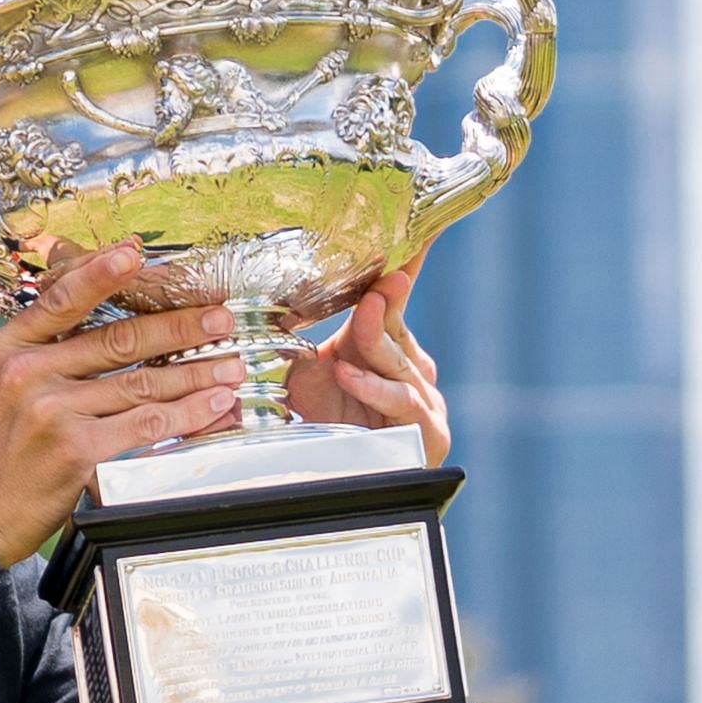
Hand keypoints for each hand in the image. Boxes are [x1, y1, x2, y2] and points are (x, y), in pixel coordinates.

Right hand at [0, 242, 241, 565]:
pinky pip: (147, 426)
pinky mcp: (78, 452)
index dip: (103, 273)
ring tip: (229, 365)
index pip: (63, 300)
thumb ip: (46, 352)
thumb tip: (112, 325)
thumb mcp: (3, 385)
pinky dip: (187, 415)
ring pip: (142, 384)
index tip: (137, 253)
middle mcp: (29, 374)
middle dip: (180, 327)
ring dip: (195, 373)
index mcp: (10, 348)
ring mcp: (53, 413)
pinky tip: (211, 406)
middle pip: (119, 340)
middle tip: (219, 319)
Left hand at [286, 250, 449, 465]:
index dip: (408, 260)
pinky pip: (402, 402)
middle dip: (385, 298)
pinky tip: (349, 374)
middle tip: (380, 274)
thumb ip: (301, 340)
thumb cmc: (320, 423)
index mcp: (387, 345)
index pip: (396, 296)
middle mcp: (411, 367)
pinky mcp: (428, 433)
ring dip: (376, 338)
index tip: (418, 224)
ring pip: (401, 361)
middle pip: (397, 325)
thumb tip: (273, 302)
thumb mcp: (304, 374)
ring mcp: (424, 399)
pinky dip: (373, 387)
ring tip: (360, 316)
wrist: (330, 478)